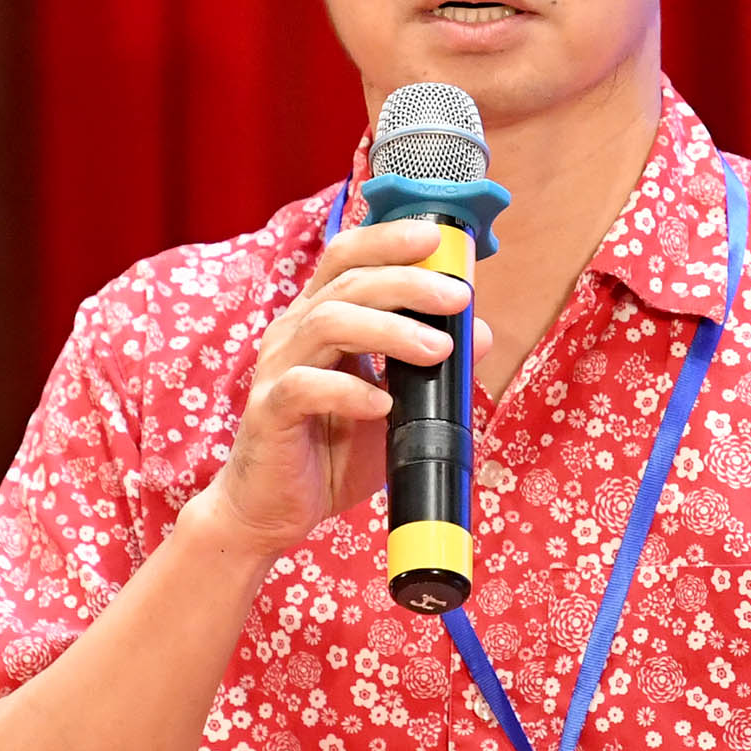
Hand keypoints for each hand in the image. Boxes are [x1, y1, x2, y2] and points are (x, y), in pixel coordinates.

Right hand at [191, 219, 487, 562]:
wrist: (274, 510)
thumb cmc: (330, 452)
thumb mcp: (396, 406)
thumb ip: (431, 368)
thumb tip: (481, 333)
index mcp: (318, 318)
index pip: (347, 257)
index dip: (388, 240)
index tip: (436, 239)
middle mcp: (293, 333)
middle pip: (347, 281)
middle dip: (408, 283)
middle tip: (457, 298)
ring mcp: (278, 369)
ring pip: (328, 323)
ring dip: (390, 331)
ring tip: (437, 351)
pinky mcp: (269, 411)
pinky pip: (305, 387)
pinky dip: (349, 391)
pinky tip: (382, 405)